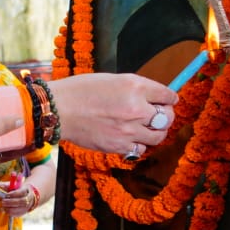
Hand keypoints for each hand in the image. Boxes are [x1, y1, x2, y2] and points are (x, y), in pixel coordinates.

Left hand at [0, 184, 36, 218]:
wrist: (25, 196)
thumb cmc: (17, 189)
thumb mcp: (13, 185)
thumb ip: (4, 185)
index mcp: (26, 190)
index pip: (21, 192)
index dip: (14, 194)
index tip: (6, 195)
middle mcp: (29, 199)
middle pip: (21, 201)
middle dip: (11, 202)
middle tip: (3, 201)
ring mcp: (27, 206)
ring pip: (19, 209)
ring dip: (10, 208)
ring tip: (3, 206)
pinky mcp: (23, 212)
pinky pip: (17, 214)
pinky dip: (10, 213)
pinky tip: (5, 209)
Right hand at [49, 73, 177, 154]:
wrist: (59, 110)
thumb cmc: (80, 90)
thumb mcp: (112, 79)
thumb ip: (134, 88)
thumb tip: (152, 96)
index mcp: (134, 86)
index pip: (167, 95)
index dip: (170, 98)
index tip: (169, 100)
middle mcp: (136, 108)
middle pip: (168, 117)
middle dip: (167, 115)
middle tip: (161, 114)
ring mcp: (129, 130)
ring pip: (158, 136)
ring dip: (156, 132)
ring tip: (147, 128)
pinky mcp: (119, 146)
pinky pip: (140, 149)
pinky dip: (139, 145)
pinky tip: (131, 138)